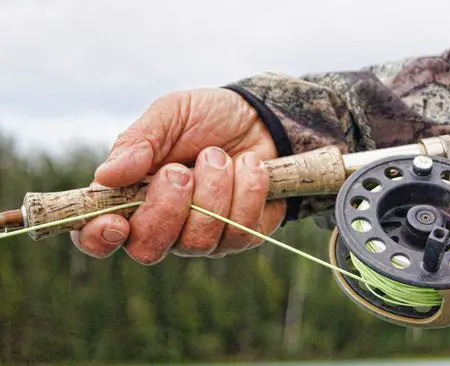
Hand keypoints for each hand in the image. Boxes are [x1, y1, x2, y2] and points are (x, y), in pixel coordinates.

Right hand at [70, 88, 285, 263]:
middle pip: (148, 249)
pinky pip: (241, 231)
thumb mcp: (170, 115)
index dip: (99, 238)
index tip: (115, 221)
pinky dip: (246, 190)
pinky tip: (249, 164)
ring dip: (212, 191)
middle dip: (167, 208)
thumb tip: (104, 176)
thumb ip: (138, 142)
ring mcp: (203, 237)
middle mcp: (163, 226)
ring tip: (218, 156)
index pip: (98, 237)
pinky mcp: (241, 235)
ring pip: (198, 241)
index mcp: (130, 197)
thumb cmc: (206, 117)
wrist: (261, 118)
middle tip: (180, 170)